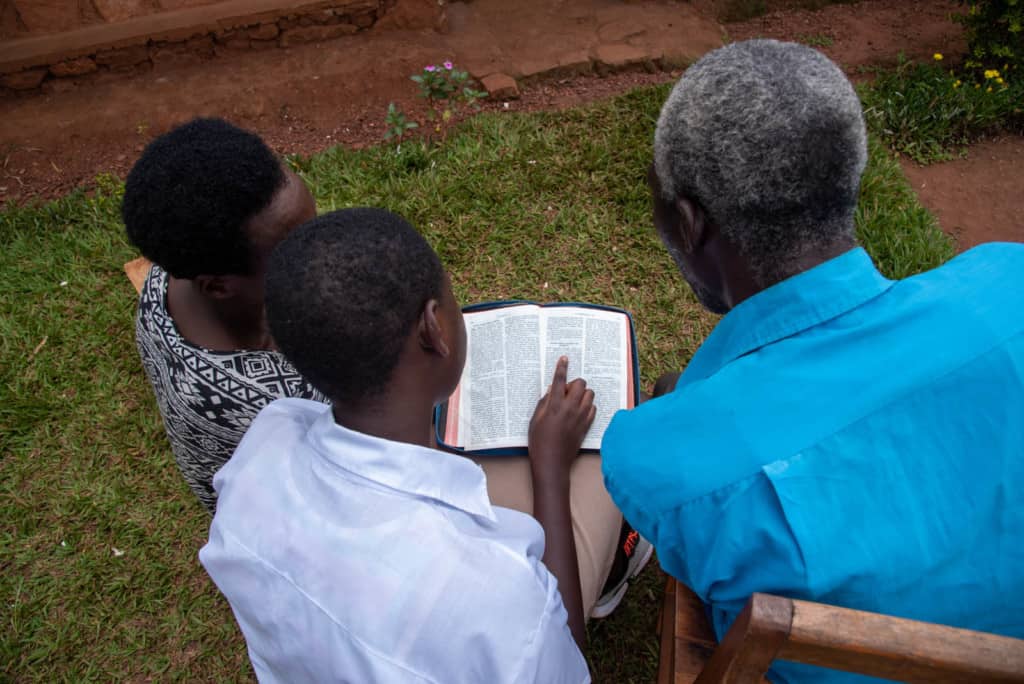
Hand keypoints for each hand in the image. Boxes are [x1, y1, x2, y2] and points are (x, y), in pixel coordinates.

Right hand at [528, 356, 595, 483]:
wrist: (552, 462)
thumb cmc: (539, 441)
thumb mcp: (535, 419)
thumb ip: (544, 402)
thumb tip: (553, 390)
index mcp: (554, 405)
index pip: (560, 380)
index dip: (562, 367)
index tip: (564, 358)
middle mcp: (570, 408)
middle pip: (581, 384)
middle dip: (574, 384)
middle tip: (565, 392)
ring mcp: (581, 417)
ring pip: (590, 394)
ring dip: (582, 394)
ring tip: (573, 402)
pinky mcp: (587, 426)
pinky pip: (593, 408)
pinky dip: (587, 406)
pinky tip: (578, 412)